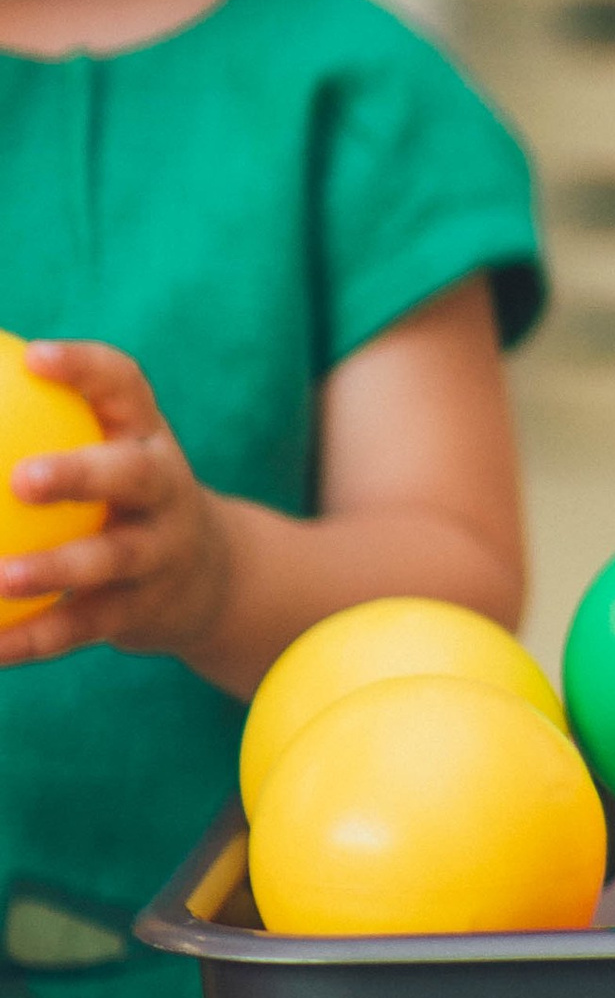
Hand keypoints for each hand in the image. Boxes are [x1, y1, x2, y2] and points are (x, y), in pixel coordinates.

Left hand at [0, 342, 234, 672]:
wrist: (210, 576)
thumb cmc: (122, 492)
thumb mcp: (105, 446)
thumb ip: (43, 417)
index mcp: (145, 437)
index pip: (126, 387)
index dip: (86, 369)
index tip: (34, 357)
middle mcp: (164, 489)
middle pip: (133, 476)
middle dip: (82, 475)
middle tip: (22, 478)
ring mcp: (159, 553)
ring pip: (112, 560)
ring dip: (54, 570)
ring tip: (0, 578)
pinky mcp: (141, 611)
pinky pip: (82, 627)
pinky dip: (31, 639)